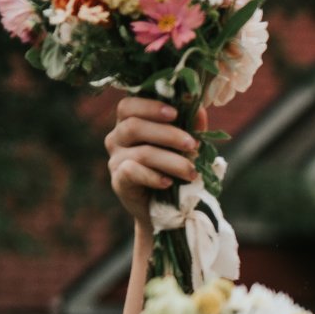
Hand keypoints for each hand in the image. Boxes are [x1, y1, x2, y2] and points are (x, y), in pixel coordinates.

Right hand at [106, 97, 198, 227]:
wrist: (167, 207)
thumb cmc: (175, 169)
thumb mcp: (185, 147)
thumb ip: (190, 128)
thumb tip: (199, 110)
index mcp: (129, 123)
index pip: (128, 105)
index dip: (150, 106)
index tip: (175, 113)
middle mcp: (117, 139)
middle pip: (134, 126)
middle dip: (168, 134)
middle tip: (193, 144)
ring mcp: (115, 160)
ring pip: (141, 152)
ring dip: (172, 161)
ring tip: (192, 171)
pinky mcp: (118, 181)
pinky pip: (132, 172)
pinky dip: (154, 176)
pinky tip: (169, 182)